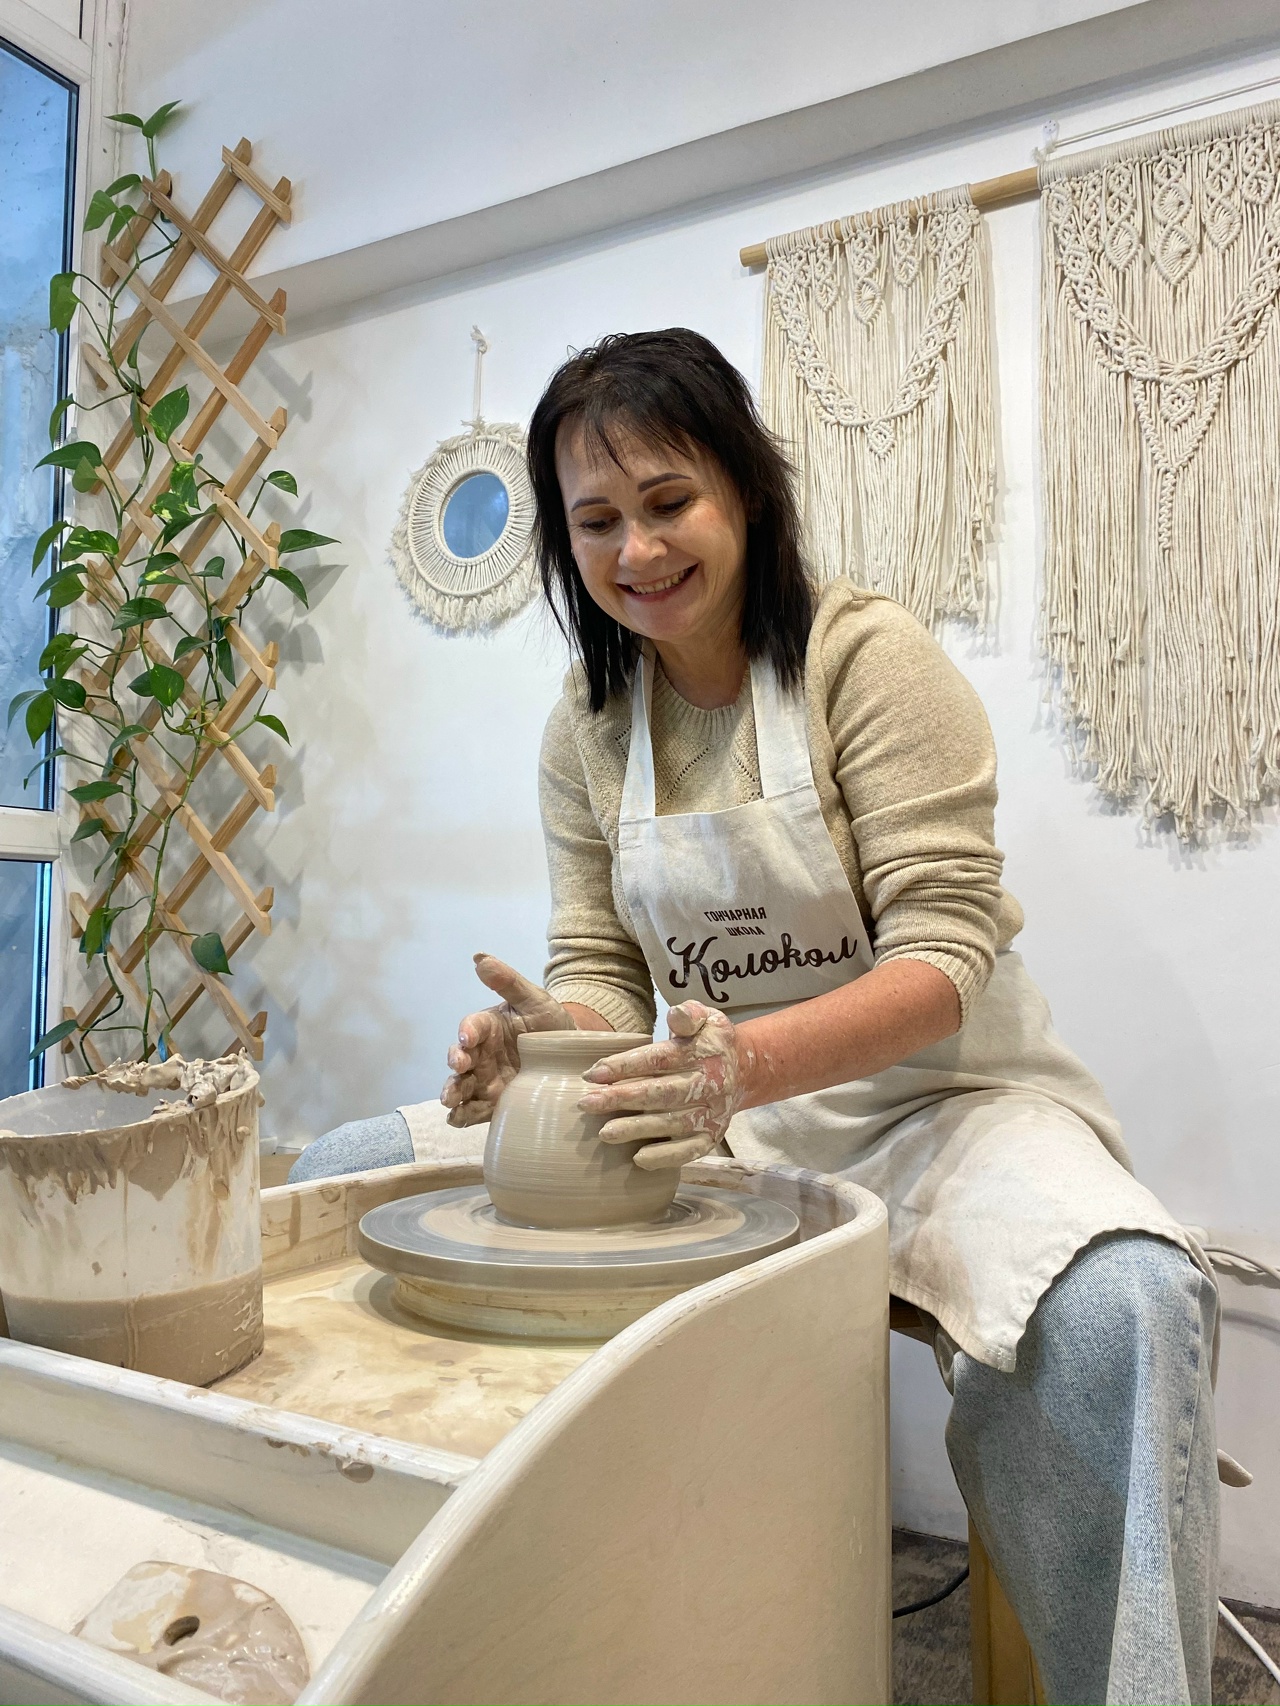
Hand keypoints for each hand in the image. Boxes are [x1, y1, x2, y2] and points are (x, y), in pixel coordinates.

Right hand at [441, 954, 574, 1126]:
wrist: (573, 1058)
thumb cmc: (551, 1023)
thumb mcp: (535, 1000)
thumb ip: (508, 981)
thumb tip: (480, 957)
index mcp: (488, 1027)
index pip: (472, 1026)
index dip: (468, 1031)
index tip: (468, 1037)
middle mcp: (481, 1054)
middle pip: (460, 1059)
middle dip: (455, 1064)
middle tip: (459, 1067)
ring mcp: (486, 1080)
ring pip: (462, 1086)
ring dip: (452, 1092)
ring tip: (449, 1102)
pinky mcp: (493, 1103)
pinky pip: (474, 1110)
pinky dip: (463, 1116)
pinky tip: (458, 1120)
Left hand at [576, 1001, 748, 1170]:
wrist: (743, 1071)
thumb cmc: (708, 1043)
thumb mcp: (706, 1018)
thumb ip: (689, 1014)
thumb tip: (675, 1014)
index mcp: (703, 1053)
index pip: (660, 1059)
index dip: (625, 1066)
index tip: (593, 1073)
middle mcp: (711, 1085)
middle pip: (661, 1093)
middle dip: (621, 1099)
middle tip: (587, 1103)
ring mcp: (712, 1114)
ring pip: (671, 1124)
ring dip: (636, 1129)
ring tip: (604, 1133)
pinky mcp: (713, 1137)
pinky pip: (689, 1150)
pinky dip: (665, 1156)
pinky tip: (638, 1158)